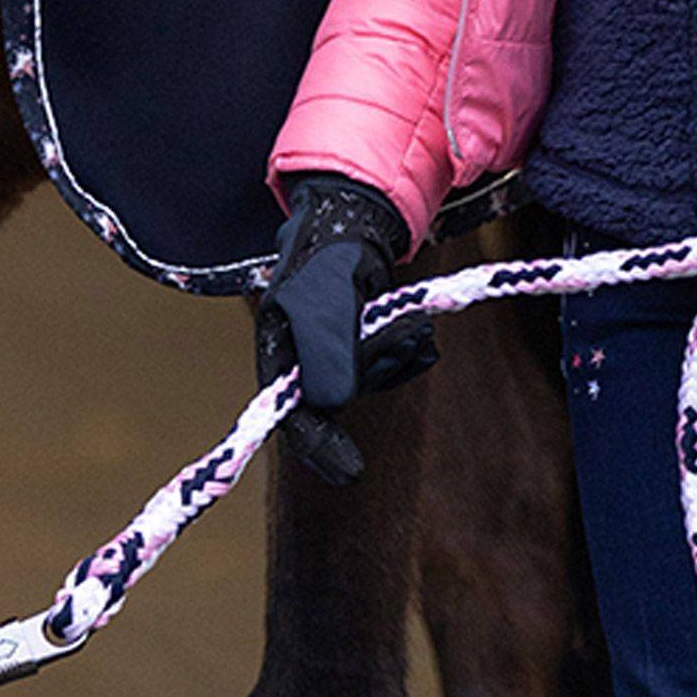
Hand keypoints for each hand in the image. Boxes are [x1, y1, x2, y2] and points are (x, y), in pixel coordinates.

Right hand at [255, 174, 435, 484]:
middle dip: (379, 371)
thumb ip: (328, 347)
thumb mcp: (327, 296)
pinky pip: (393, 371)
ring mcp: (335, 359)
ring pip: (372, 384)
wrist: (356, 221)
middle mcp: (304, 364)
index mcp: (279, 355)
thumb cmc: (330, 253)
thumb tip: (333, 403)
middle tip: (404, 336)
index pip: (294, 418)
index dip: (320, 448)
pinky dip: (411, 354)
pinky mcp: (363, 351)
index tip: (352, 475)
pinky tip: (417, 334)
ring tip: (409, 325)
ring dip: (398, 357)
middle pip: (343, 400)